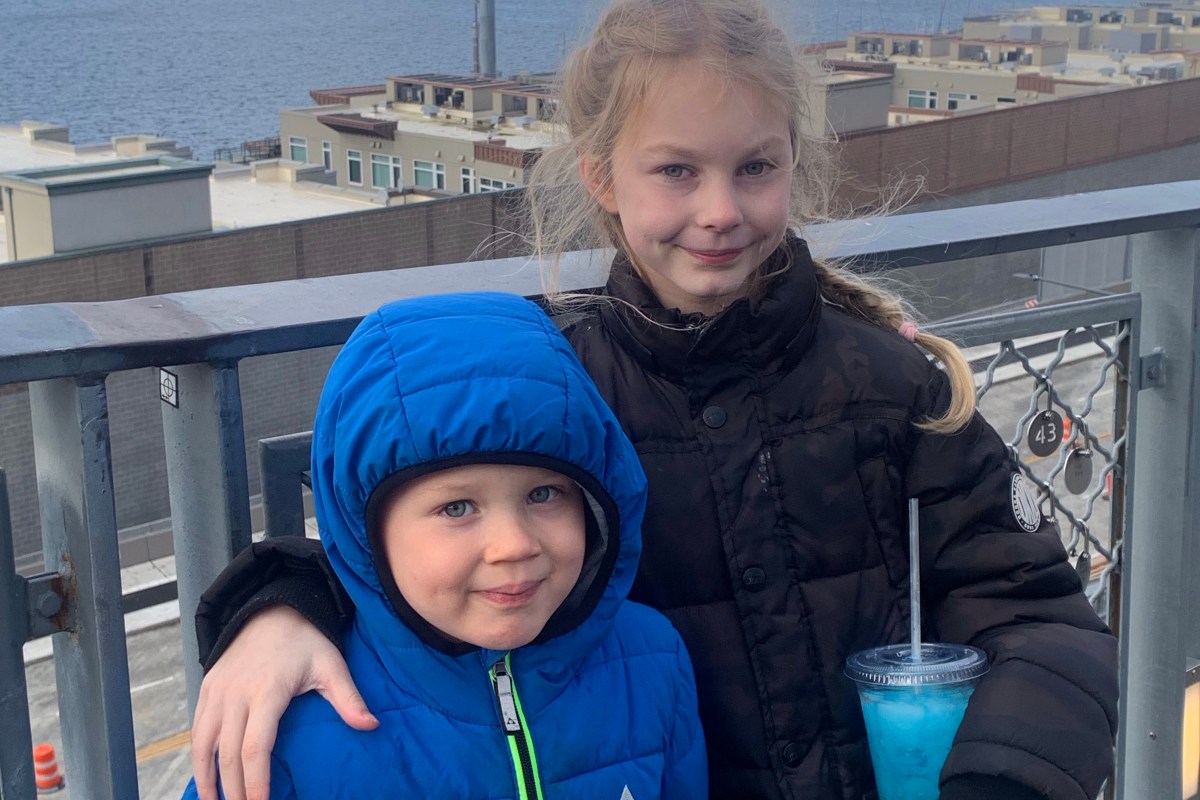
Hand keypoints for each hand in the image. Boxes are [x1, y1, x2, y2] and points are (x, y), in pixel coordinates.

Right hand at [189, 606, 378, 799]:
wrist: (273, 609)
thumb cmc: (306, 640)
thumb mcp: (331, 665)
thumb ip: (348, 698)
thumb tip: (372, 725)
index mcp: (267, 691)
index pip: (256, 747)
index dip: (256, 781)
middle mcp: (236, 693)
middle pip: (228, 754)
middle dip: (233, 790)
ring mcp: (217, 691)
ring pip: (204, 745)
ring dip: (207, 780)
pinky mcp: (206, 688)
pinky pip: (196, 730)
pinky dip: (197, 758)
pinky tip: (205, 779)